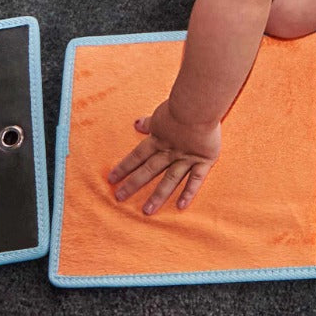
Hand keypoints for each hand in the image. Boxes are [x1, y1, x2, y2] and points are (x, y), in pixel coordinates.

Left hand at [107, 99, 220, 213]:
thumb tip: (137, 124)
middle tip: (119, 198)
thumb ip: (151, 122)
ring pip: (170, 179)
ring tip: (147, 211)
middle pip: (149, 170)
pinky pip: (196, 179)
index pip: (137, 155)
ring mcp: (186, 157)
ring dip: (158, 196)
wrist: (198, 105)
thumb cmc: (181, 104)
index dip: (124, 167)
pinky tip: (181, 206)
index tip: (111, 179)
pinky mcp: (204, 159)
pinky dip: (189, 192)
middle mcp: (170, 151)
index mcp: (159, 138)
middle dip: (133, 184)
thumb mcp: (161, 112)